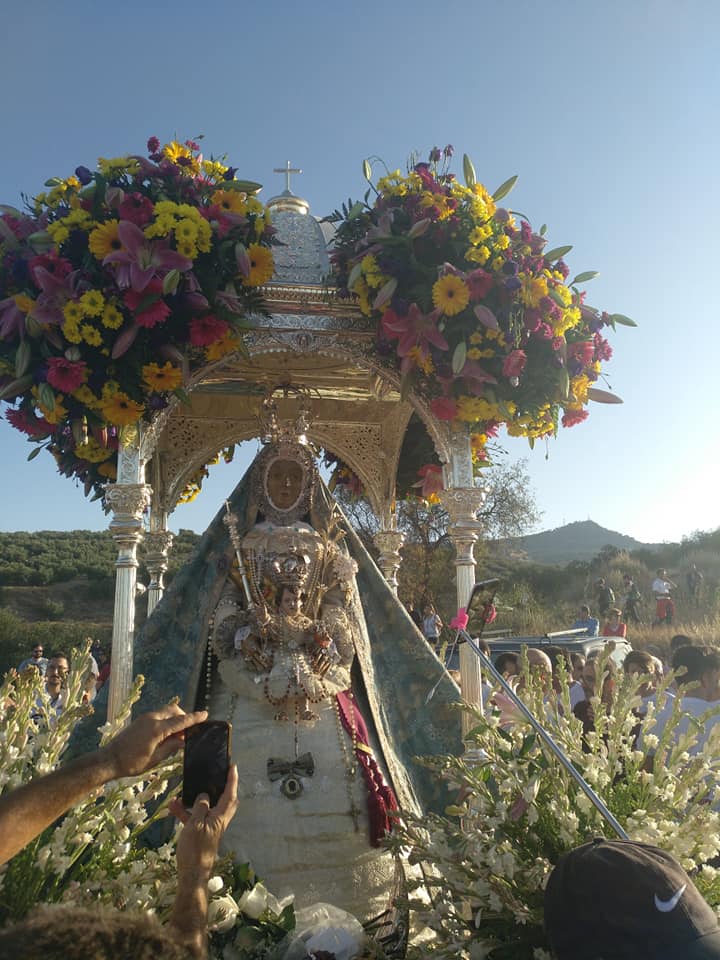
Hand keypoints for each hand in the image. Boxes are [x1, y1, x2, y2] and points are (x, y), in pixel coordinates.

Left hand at [103, 704, 207, 778]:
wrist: (109, 759)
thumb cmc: (132, 763)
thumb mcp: (155, 758)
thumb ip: (171, 747)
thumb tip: (184, 741)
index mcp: (157, 729)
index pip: (180, 721)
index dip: (194, 718)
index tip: (205, 714)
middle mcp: (152, 719)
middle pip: (174, 710)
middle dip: (184, 717)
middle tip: (188, 732)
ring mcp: (145, 718)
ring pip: (166, 711)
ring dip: (175, 719)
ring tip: (177, 736)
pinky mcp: (140, 721)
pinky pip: (159, 715)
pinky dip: (167, 721)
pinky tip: (166, 735)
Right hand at [169, 766, 237, 881]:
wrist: (191, 875)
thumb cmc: (195, 849)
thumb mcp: (196, 824)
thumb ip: (201, 807)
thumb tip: (205, 796)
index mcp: (220, 817)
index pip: (230, 794)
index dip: (232, 780)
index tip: (233, 767)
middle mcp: (218, 821)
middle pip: (222, 800)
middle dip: (220, 788)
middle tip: (214, 776)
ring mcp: (209, 828)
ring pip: (204, 809)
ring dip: (193, 801)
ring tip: (179, 795)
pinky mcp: (200, 835)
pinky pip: (194, 820)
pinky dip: (186, 813)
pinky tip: (173, 808)